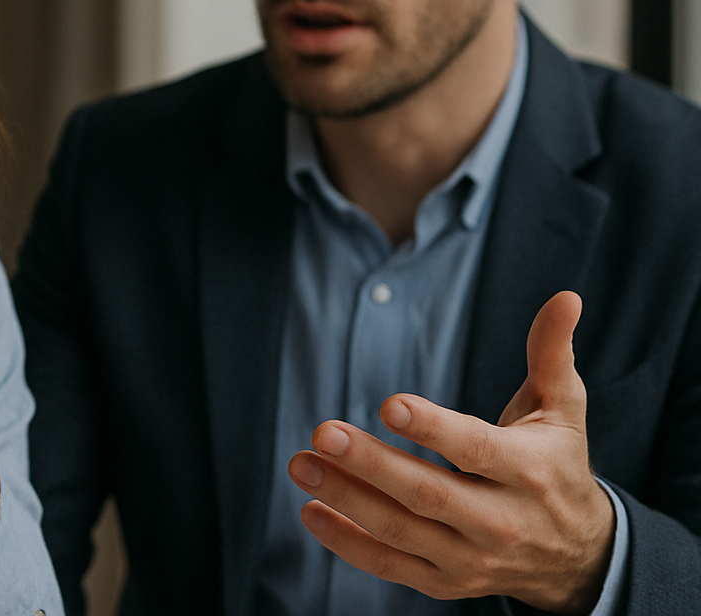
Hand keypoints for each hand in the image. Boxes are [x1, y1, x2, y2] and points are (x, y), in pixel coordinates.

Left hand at [288, 291, 615, 613]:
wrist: (578, 556)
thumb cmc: (557, 464)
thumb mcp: (563, 410)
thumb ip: (551, 354)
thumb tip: (565, 297)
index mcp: (528, 471)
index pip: (475, 449)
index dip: (432, 428)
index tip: (388, 404)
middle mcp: (501, 521)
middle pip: (427, 493)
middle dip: (371, 464)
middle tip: (322, 431)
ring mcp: (471, 558)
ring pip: (400, 531)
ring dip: (345, 498)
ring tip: (301, 465)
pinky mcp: (447, 582)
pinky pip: (390, 565)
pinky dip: (347, 542)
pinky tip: (311, 511)